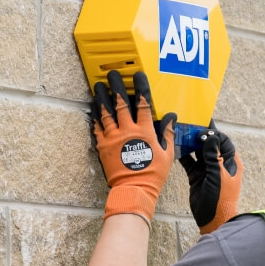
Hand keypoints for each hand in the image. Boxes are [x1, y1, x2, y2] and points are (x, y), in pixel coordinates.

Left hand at [91, 70, 175, 225]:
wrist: (133, 190)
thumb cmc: (153, 174)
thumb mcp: (167, 153)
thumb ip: (168, 133)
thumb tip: (172, 117)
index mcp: (145, 131)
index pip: (143, 104)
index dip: (140, 88)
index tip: (138, 76)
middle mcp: (127, 131)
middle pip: (121, 104)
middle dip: (116, 87)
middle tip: (112, 75)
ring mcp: (113, 138)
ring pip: (106, 113)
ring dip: (101, 98)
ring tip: (98, 86)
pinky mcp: (103, 147)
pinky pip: (97, 128)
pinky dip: (94, 116)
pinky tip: (92, 107)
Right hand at [179, 123, 243, 233]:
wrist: (213, 219)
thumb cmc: (222, 198)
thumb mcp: (218, 175)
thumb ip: (213, 156)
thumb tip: (210, 137)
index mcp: (230, 161)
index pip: (222, 141)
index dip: (213, 133)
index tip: (202, 127)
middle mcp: (218, 163)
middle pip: (209, 144)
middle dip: (199, 135)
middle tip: (188, 125)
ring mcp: (207, 169)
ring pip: (198, 151)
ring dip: (190, 144)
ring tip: (180, 133)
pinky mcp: (196, 175)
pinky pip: (189, 162)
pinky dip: (183, 155)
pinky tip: (175, 148)